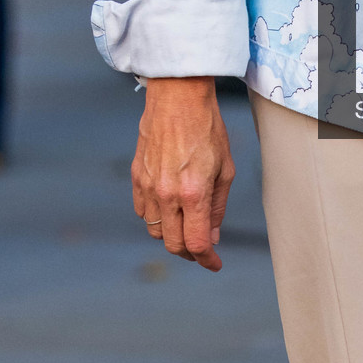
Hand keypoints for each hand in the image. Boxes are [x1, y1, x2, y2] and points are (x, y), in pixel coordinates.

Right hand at [131, 77, 235, 269]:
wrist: (178, 97)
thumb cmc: (207, 128)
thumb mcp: (226, 169)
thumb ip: (217, 208)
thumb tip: (213, 236)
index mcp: (193, 193)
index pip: (197, 243)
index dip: (207, 260)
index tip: (214, 264)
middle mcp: (167, 194)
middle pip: (173, 244)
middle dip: (190, 253)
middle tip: (202, 249)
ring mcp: (148, 186)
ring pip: (155, 230)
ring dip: (172, 236)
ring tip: (187, 227)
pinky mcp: (136, 176)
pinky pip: (143, 211)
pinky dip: (156, 218)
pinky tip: (170, 209)